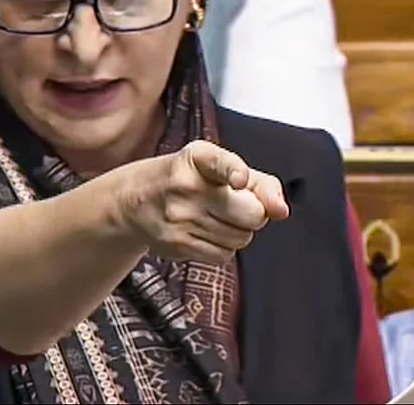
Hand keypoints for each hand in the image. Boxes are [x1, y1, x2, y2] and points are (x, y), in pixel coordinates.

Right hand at [111, 140, 289, 263]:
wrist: (132, 201)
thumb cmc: (183, 178)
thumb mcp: (217, 166)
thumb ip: (259, 183)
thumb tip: (282, 210)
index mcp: (198, 157)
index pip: (221, 163)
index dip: (234, 172)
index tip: (238, 179)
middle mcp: (186, 186)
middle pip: (251, 213)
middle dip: (254, 213)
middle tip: (237, 205)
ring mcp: (180, 218)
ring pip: (241, 238)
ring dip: (238, 231)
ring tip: (215, 216)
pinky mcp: (177, 244)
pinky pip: (223, 255)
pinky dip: (222, 247)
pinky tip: (205, 232)